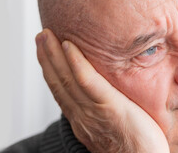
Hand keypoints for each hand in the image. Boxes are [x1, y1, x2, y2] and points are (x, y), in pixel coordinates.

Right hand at [35, 29, 169, 152]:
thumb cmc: (136, 148)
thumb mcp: (113, 126)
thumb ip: (105, 110)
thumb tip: (108, 94)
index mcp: (83, 120)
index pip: (62, 91)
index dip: (52, 70)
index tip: (47, 52)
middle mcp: (82, 116)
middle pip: (59, 82)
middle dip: (48, 58)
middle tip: (41, 36)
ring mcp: (93, 112)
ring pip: (67, 79)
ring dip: (55, 55)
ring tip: (47, 36)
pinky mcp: (110, 108)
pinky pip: (88, 83)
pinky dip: (76, 64)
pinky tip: (69, 47)